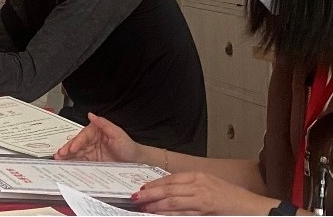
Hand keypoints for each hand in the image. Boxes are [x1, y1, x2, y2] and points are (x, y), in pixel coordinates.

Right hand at [54, 112, 142, 163]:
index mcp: (95, 131)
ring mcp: (90, 151)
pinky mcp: (91, 161)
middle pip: (76, 144)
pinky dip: (72, 163)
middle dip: (66, 149)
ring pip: (75, 153)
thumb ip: (104, 123)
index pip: (83, 136)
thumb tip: (91, 114)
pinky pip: (80, 161)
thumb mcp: (117, 133)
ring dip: (66, 156)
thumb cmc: (128, 146)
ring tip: (58, 159)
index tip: (71, 148)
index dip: (76, 142)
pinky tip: (66, 165)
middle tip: (59, 154)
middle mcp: (91, 140)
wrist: (136, 161)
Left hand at [132, 172, 278, 214]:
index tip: (143, 188)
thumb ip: (192, 186)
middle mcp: (199, 184)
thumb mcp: (211, 185)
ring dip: (156, 205)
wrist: (254, 207)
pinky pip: (183, 213)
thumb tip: (171, 190)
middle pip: (168, 189)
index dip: (155, 184)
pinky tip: (160, 215)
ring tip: (144, 208)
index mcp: (199, 176)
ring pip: (173, 201)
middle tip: (136, 198)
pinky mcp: (206, 210)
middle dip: (150, 194)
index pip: (171, 178)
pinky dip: (169, 214)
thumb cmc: (234, 198)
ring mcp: (202, 198)